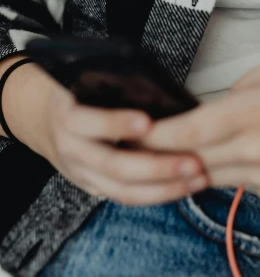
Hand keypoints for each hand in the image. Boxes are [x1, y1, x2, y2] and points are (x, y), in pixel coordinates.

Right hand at [3, 63, 207, 204]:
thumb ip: (113, 84)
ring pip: (123, 191)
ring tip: (198, 177)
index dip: (117, 124)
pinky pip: (126, 197)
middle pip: (113, 166)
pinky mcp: (94, 188)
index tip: (148, 121)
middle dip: (156, 166)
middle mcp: (72, 149)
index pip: (90, 122)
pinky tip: (186, 185)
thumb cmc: (78, 91)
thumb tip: (160, 87)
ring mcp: (82, 174)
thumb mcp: (86, 79)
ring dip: (165, 188)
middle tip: (192, 161)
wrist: (43, 121)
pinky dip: (158, 194)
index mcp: (69, 115)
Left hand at [138, 53, 259, 204]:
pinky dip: (234, 169)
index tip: (132, 132)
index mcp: (256, 112)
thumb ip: (245, 82)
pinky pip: (242, 183)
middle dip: (165, 152)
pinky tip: (247, 153)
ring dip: (197, 161)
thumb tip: (222, 101)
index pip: (190, 130)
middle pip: (193, 158)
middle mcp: (256, 151)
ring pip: (213, 174)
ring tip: (185, 148)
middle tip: (144, 142)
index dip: (156, 135)